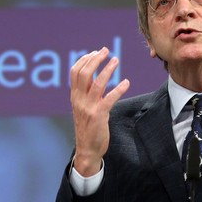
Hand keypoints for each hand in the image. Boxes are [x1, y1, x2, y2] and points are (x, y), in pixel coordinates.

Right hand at [70, 47, 129, 175]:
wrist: (87, 150)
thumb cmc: (87, 127)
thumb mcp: (82, 108)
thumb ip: (84, 94)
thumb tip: (92, 79)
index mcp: (74, 97)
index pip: (75, 72)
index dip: (85, 60)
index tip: (96, 52)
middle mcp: (79, 100)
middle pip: (84, 74)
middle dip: (95, 60)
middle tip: (106, 51)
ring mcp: (88, 108)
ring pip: (97, 84)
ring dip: (107, 70)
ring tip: (116, 60)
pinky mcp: (99, 116)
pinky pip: (110, 99)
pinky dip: (119, 89)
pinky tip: (127, 83)